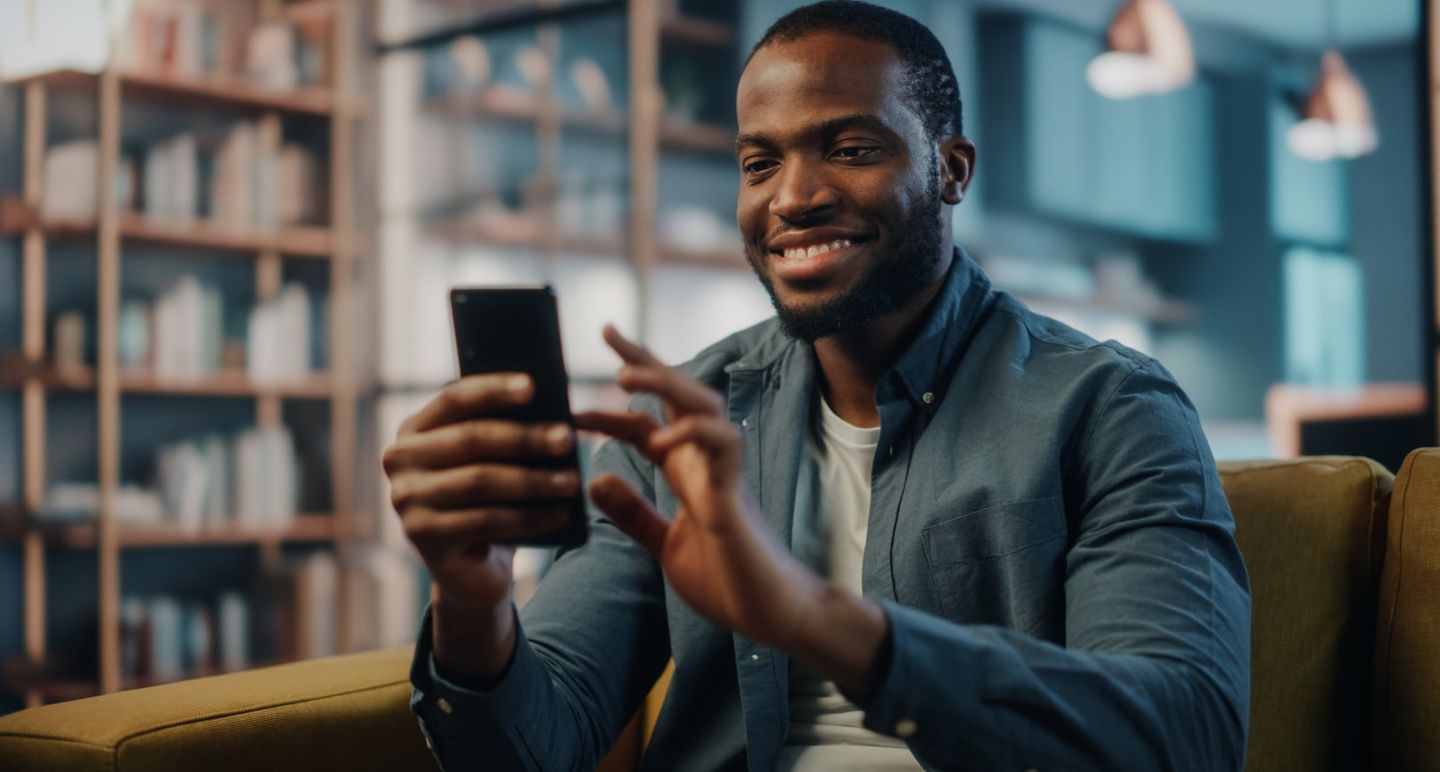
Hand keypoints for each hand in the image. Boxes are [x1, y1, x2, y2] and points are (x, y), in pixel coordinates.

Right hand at [381, 374, 579, 612]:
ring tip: (571, 481)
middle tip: (567, 438)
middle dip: (525, 438)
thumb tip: (551, 411)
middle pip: (470, 440)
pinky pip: (484, 521)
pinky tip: (559, 514)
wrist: (472, 568)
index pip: (453, 399)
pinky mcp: (422, 537)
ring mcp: (406, 501)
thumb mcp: (492, 462)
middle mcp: (399, 461)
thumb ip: (505, 432)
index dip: (493, 390)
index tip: (533, 386)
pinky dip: (527, 517)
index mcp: (414, 430)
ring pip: (480, 481)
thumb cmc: (489, 500)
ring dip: (533, 480)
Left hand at [576, 325, 826, 650]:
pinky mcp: (737, 494)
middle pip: (678, 395)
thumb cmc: (729, 580)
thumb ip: (633, 514)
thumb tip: (595, 478)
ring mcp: (724, 473)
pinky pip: (723, 445)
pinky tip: (661, 436)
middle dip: (645, 361)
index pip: (651, 420)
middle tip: (607, 332)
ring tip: (625, 376)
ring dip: (666, 385)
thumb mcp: (665, 544)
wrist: (770, 614)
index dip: (619, 400)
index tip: (580, 386)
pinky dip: (693, 432)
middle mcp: (705, 462)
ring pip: (702, 406)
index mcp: (687, 472)